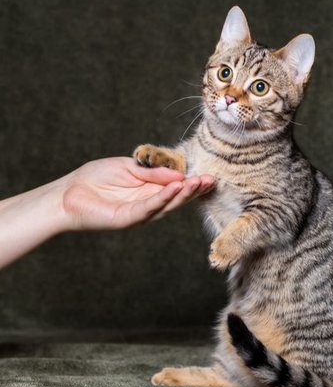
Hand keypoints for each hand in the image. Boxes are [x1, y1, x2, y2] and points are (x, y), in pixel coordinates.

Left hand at [62, 157, 214, 229]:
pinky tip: (177, 187)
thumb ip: (153, 172)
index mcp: (149, 191)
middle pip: (177, 198)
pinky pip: (150, 207)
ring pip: (167, 204)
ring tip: (199, 182)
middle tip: (211, 180)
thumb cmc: (95, 179)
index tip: (208, 176)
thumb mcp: (129, 167)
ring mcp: (140, 214)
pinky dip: (164, 197)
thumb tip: (179, 174)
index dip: (192, 183)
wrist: (67, 193)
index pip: (176, 188)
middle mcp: (148, 205)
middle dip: (194, 190)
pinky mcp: (129, 219)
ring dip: (184, 194)